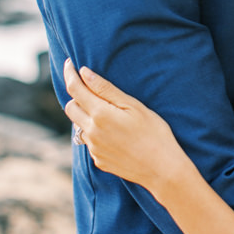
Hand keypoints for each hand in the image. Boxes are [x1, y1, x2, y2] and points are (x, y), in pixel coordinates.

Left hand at [61, 59, 184, 190]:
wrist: (163, 170)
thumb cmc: (154, 134)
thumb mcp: (133, 106)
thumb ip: (105, 89)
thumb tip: (84, 73)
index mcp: (100, 115)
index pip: (74, 89)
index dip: (69, 73)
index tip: (69, 63)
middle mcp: (91, 132)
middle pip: (70, 107)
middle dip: (76, 95)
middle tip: (90, 89)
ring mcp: (94, 148)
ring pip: (79, 125)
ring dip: (86, 115)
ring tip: (107, 113)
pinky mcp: (99, 160)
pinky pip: (90, 142)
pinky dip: (96, 133)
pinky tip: (115, 134)